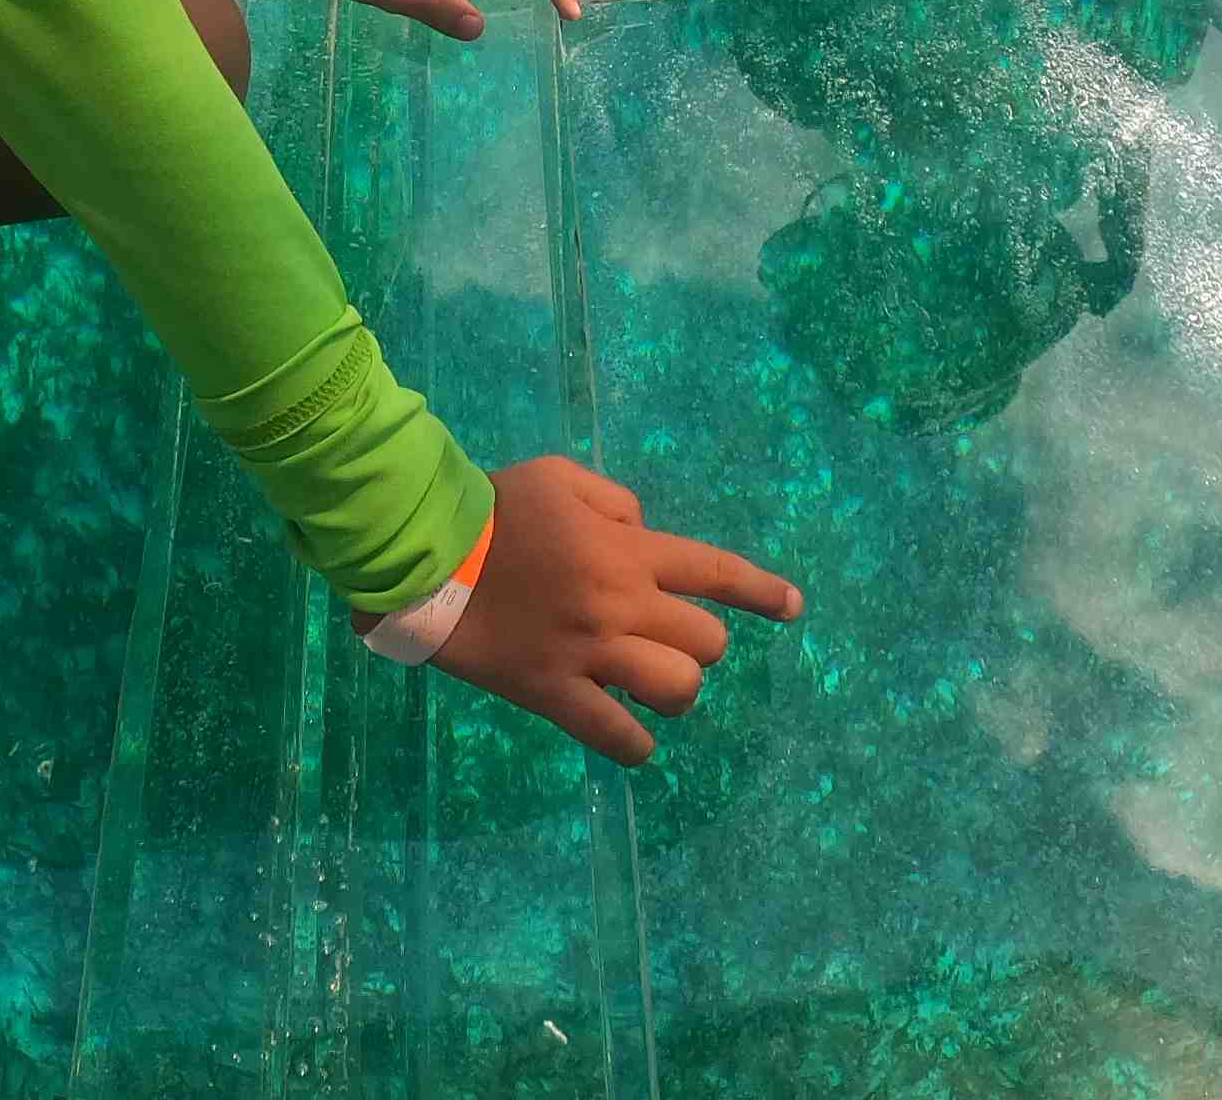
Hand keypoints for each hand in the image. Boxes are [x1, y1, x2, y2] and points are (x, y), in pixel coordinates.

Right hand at [430, 456, 802, 766]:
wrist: (428, 553)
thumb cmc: (494, 508)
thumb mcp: (563, 477)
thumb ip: (616, 502)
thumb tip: (643, 533)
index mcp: (627, 550)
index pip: (715, 573)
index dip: (762, 592)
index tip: (793, 608)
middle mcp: (621, 604)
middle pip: (705, 642)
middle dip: (700, 643)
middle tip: (668, 641)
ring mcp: (590, 652)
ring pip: (675, 690)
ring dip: (674, 691)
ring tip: (652, 687)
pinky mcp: (553, 692)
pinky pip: (615, 737)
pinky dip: (635, 745)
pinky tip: (632, 737)